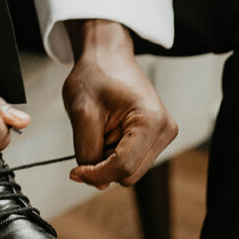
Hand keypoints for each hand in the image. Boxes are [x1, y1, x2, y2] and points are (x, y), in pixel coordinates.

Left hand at [62, 20, 177, 188]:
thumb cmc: (96, 75)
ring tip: (100, 128)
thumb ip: (87, 150)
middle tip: (86, 139)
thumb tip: (95, 182)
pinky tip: (108, 130)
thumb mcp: (82, 112)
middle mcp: (164, 130)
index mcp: (151, 120)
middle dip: (102, 165)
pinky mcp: (155, 137)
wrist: (107, 56)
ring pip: (130, 170)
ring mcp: (162, 134)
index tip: (74, 171)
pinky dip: (114, 153)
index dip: (96, 174)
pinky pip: (132, 161)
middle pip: (129, 173)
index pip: (123, 166)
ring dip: (108, 158)